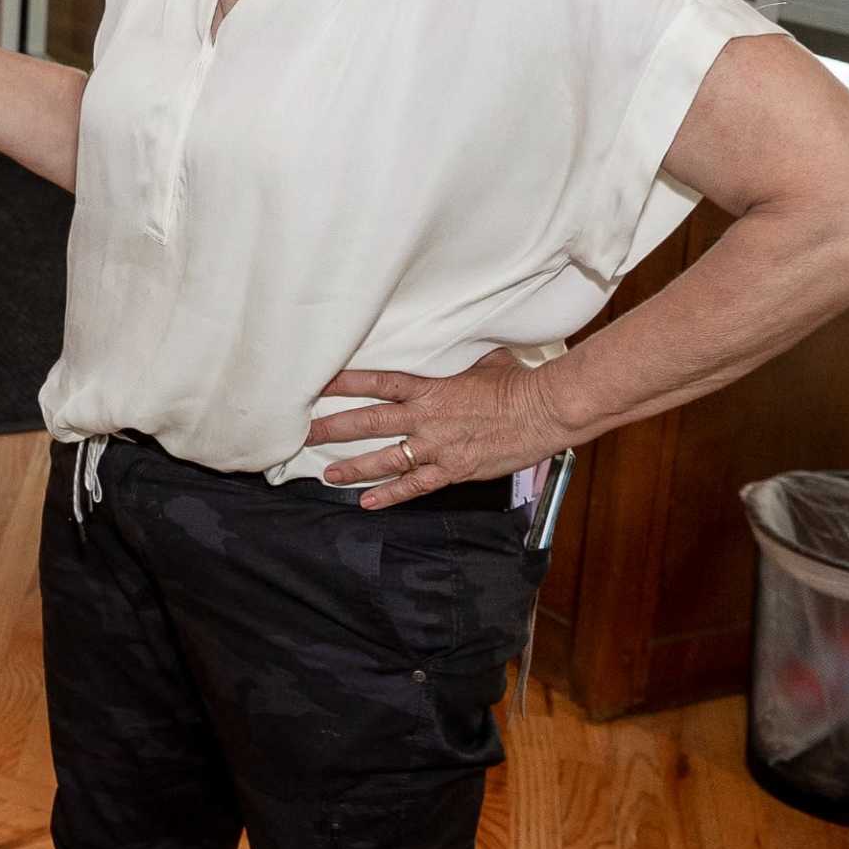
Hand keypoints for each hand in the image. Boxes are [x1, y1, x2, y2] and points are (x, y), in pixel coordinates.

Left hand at [307, 350, 575, 510]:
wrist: (546, 410)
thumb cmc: (519, 382)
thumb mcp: (483, 361)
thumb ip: (458, 359)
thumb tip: (454, 346)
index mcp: (430, 388)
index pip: (377, 383)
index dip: (344, 383)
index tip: (316, 385)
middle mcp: (427, 417)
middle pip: (368, 422)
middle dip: (332, 428)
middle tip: (302, 434)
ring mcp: (439, 446)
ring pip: (386, 458)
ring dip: (353, 467)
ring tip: (327, 473)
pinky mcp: (455, 469)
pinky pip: (416, 485)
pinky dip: (391, 495)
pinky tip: (367, 502)